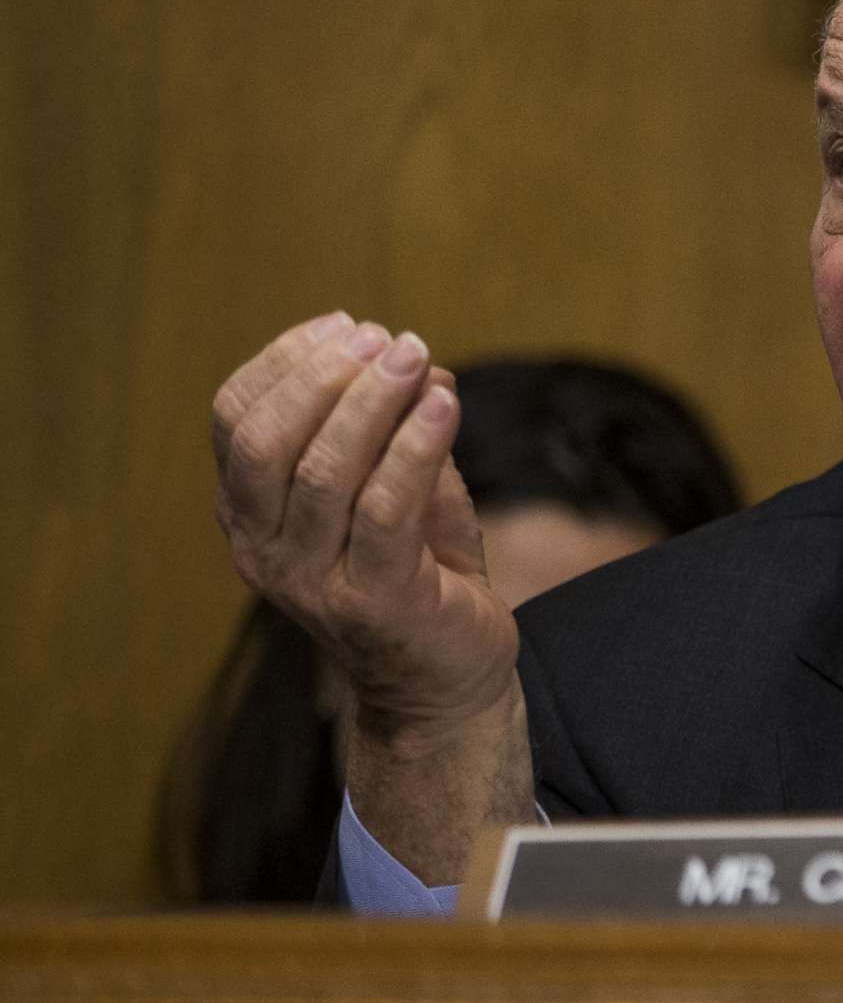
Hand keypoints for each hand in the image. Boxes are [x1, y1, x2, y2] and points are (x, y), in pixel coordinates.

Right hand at [212, 313, 518, 740]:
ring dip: (374, 402)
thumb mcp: (400, 485)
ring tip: (420, 357)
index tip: (346, 326)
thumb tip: (422, 361)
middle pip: (265, 441)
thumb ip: (401, 426)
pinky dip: (414, 447)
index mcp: (249, 511)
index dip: (286, 361)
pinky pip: (385, 509)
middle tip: (388, 339)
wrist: (443, 677)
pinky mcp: (373, 600)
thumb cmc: (419, 569)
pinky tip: (447, 405)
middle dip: (325, 376)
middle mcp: (262, 548)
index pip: (235, 419)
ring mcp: (312, 580)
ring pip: (323, 471)